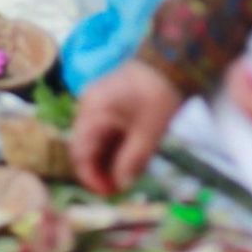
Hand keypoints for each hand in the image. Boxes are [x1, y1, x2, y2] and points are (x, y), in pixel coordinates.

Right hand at [71, 59, 184, 196]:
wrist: (171, 58)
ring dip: (107, 158)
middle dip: (100, 170)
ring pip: (94, 138)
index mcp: (92, 112)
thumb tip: (121, 185)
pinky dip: (112, 143)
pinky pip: (103, 127)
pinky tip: (128, 154)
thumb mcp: (149, 133)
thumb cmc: (159, 94)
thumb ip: (132, 162)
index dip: (91, 178)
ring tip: (126, 173)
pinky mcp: (107, 99)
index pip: (80, 153)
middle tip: (120, 186)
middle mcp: (87, 106)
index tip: (110, 193)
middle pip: (85, 146)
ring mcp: (96, 101)